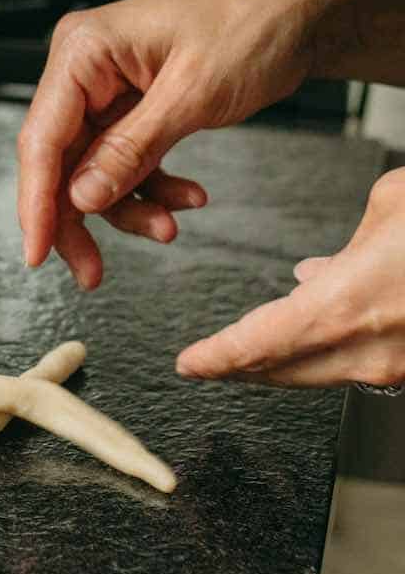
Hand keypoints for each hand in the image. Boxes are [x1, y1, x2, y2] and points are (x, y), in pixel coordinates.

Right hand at [16, 0, 335, 288]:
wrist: (301, 5)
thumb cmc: (253, 21)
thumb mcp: (193, 94)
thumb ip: (132, 150)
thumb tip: (80, 199)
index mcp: (84, 51)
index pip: (42, 138)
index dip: (36, 202)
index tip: (37, 254)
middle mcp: (86, 69)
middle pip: (60, 161)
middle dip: (81, 218)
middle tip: (92, 272)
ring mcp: (110, 88)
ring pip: (94, 170)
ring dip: (129, 206)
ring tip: (171, 227)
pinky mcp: (135, 105)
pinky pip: (127, 161)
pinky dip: (153, 187)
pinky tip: (189, 197)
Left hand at [178, 167, 404, 384]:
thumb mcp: (392, 202)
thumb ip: (346, 237)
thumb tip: (322, 267)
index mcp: (343, 306)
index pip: (256, 345)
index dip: (215, 358)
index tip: (190, 363)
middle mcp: (368, 348)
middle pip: (283, 369)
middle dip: (240, 368)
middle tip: (209, 365)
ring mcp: (398, 362)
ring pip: (321, 371)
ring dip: (283, 359)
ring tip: (252, 353)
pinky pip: (360, 359)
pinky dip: (331, 348)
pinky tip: (323, 333)